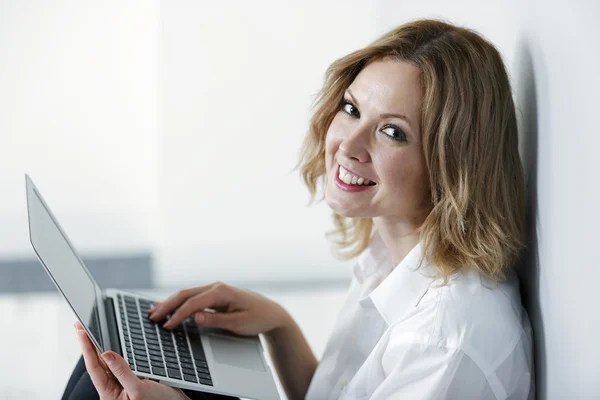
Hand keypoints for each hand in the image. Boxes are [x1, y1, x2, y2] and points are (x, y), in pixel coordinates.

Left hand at [75, 321, 188, 399]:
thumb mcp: (138, 390)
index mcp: (109, 394)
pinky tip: (107, 346)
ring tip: (89, 333)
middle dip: (87, 345)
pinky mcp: (130, 381)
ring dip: (97, 348)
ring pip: (106, 363)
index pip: (94, 368)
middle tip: (79, 327)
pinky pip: (118, 364)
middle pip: (96, 364)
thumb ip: (122, 372)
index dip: (87, 348)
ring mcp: (120, 384)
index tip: (81, 332)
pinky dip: (112, 353)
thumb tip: (107, 354)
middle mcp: (112, 389)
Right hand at [149, 282, 290, 336]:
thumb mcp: (238, 323)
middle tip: (153, 317)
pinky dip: (179, 302)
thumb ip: (216, 320)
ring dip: (170, 303)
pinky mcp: (215, 295)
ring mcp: (215, 289)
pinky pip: (193, 297)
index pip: (193, 303)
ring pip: (187, 294)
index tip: (167, 326)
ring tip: (154, 312)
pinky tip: (168, 306)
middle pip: (185, 294)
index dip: (178, 315)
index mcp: (222, 291)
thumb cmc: (257, 318)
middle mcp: (216, 287)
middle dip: (168, 305)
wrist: (271, 313)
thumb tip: (195, 318)